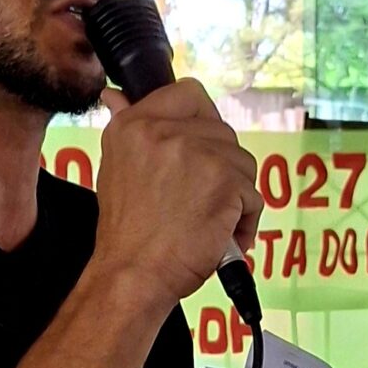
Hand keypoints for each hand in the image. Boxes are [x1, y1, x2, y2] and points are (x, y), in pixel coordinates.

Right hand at [92, 81, 261, 307]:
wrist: (133, 275)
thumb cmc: (128, 235)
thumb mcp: (115, 169)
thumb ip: (127, 129)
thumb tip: (115, 95)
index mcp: (134, 125)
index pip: (189, 93)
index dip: (203, 122)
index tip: (201, 153)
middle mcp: (164, 131)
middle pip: (223, 133)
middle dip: (221, 170)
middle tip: (198, 203)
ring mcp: (197, 153)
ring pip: (243, 164)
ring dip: (235, 197)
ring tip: (208, 223)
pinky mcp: (225, 180)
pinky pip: (253, 196)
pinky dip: (243, 221)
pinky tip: (220, 237)